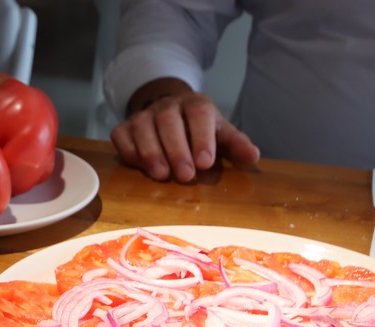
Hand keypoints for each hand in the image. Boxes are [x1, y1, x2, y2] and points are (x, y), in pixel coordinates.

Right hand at [111, 86, 259, 182]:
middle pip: (169, 121)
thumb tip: (253, 157)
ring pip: (143, 127)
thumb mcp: (220, 133)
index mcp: (195, 103)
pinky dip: (129, 150)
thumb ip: (235, 144)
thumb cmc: (198, 130)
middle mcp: (167, 105)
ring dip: (151, 152)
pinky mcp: (124, 127)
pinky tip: (139, 165)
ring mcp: (143, 115)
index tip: (206, 163)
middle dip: (177, 149)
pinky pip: (122, 136)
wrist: (168, 112)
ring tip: (161, 175)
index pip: (199, 114)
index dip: (202, 138)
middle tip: (185, 176)